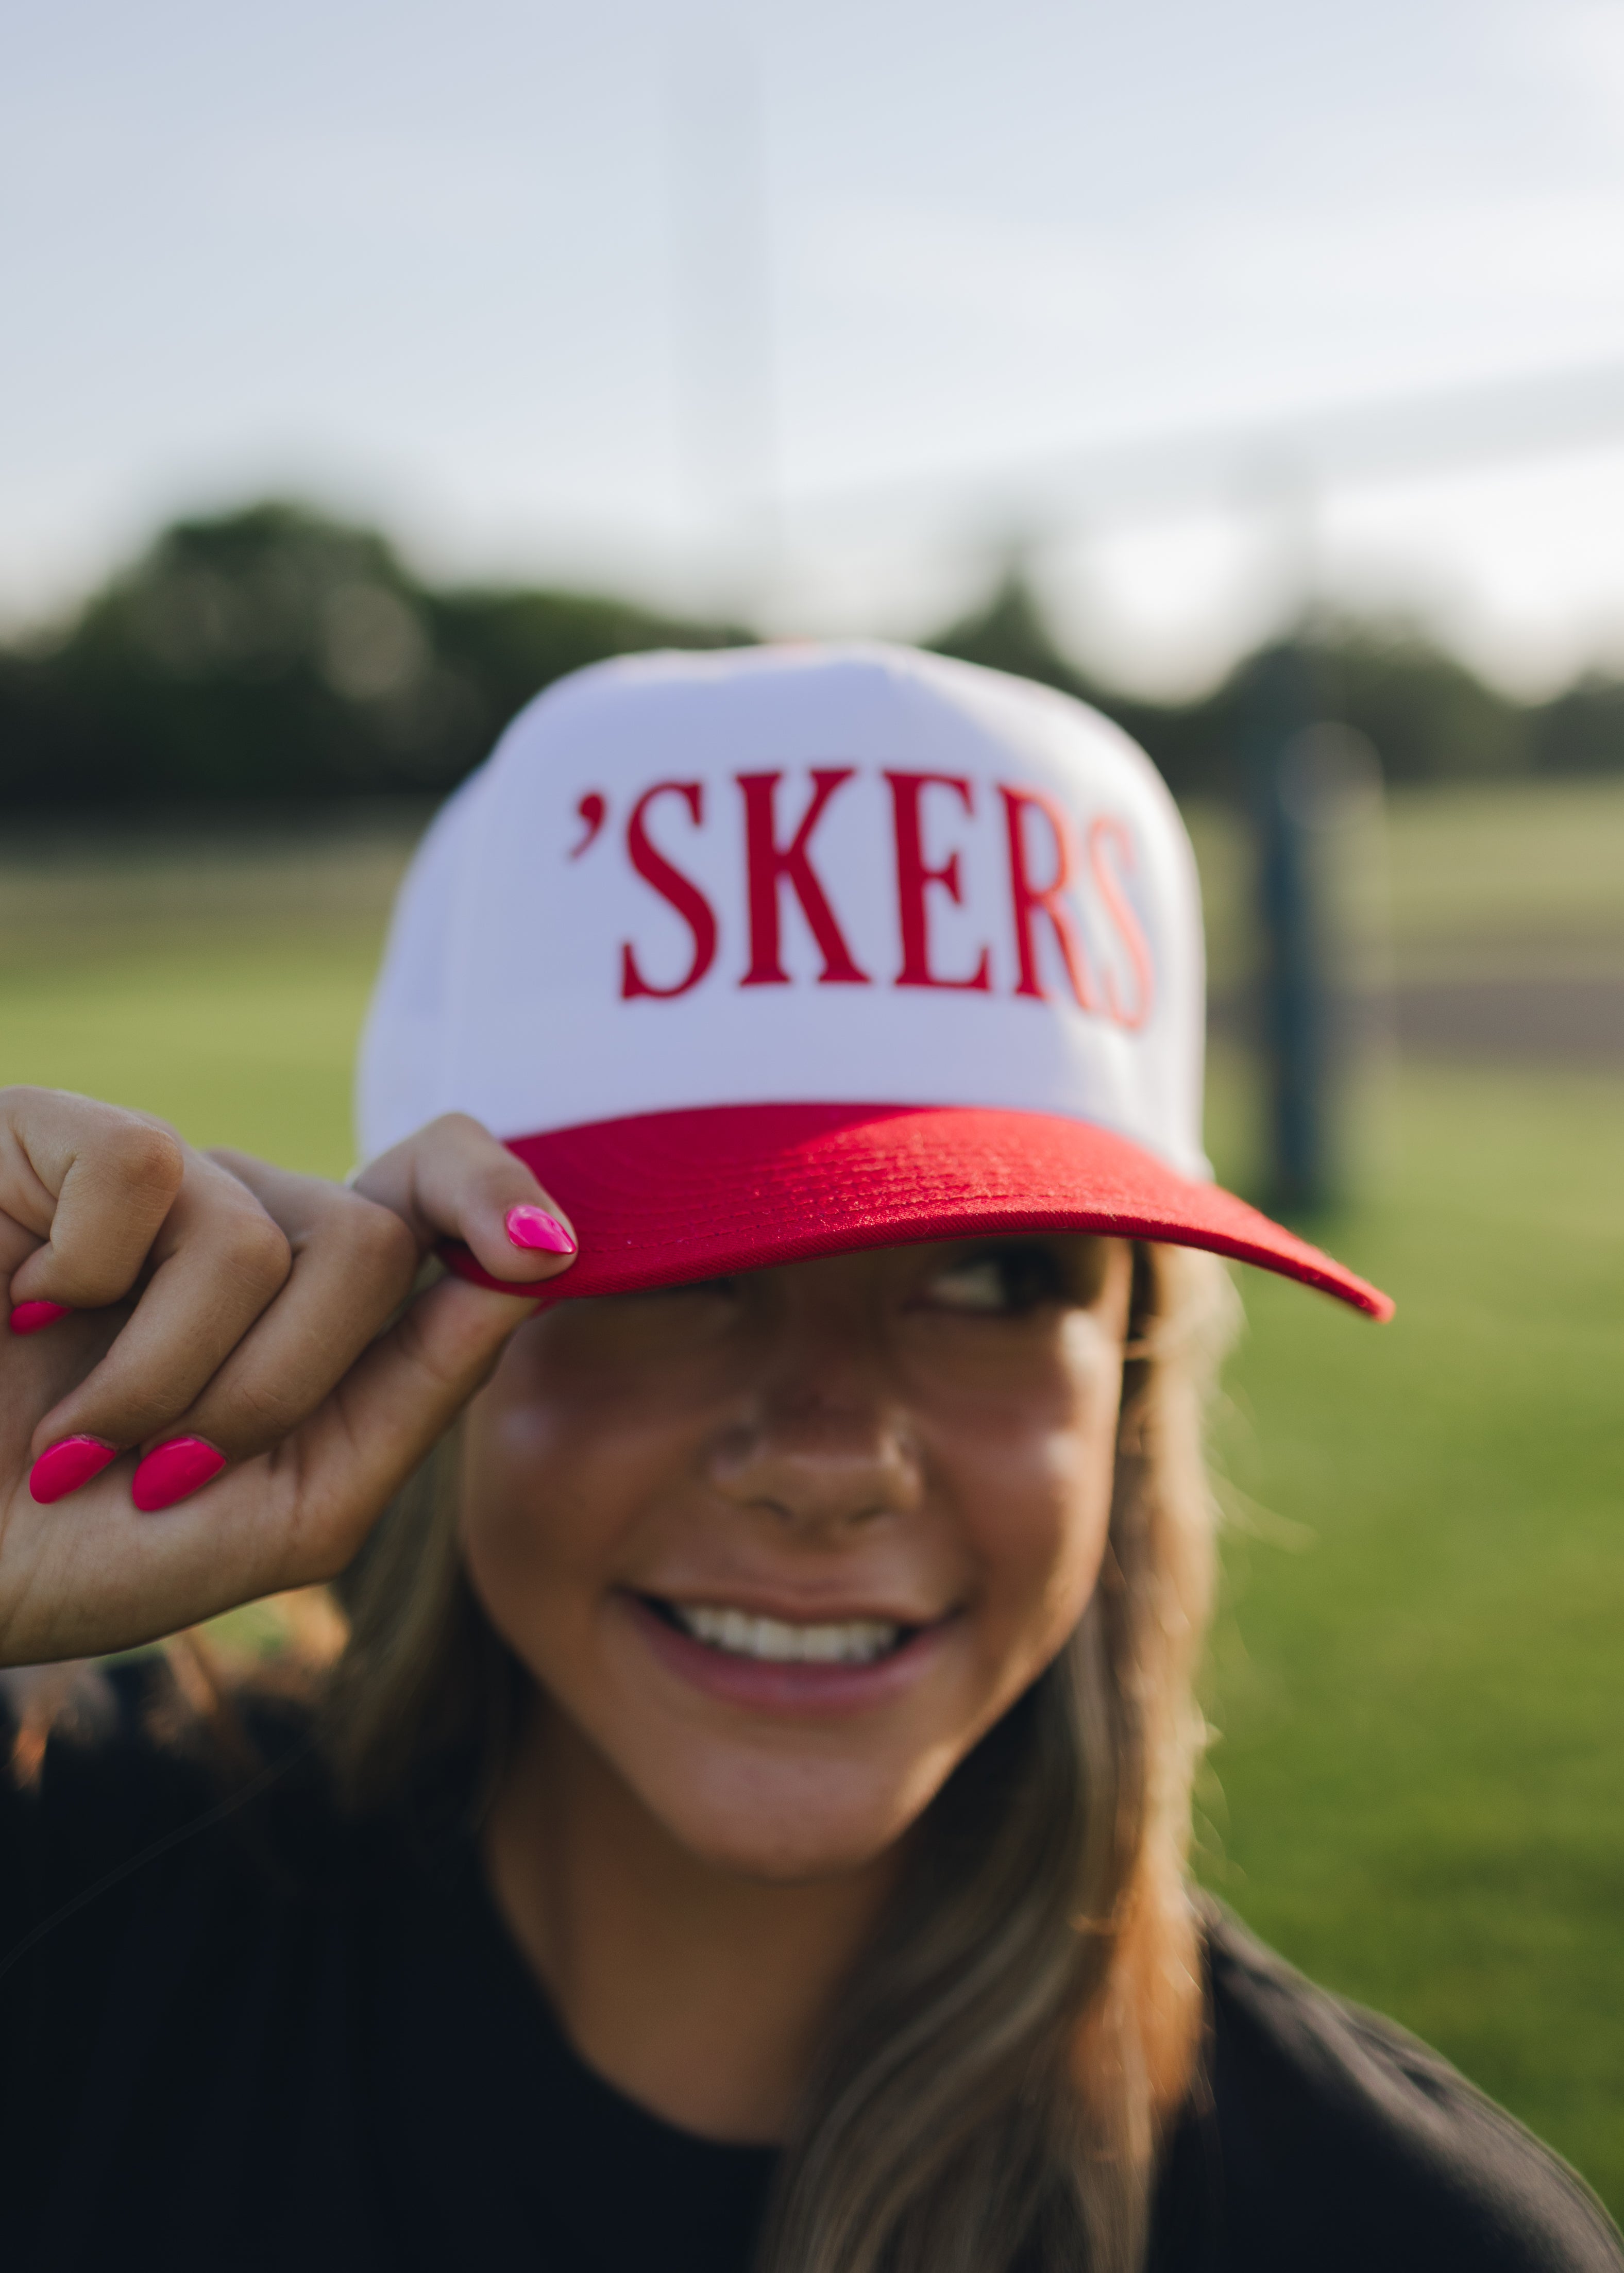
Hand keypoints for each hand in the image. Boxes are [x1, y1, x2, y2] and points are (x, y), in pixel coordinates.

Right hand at [0, 1089, 575, 1666]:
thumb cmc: (71, 1549)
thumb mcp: (282, 1510)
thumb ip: (409, 1399)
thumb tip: (522, 1271)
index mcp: (303, 1304)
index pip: (435, 1192)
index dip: (495, 1196)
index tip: (540, 1247)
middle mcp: (240, 1224)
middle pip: (380, 1242)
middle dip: (289, 1389)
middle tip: (168, 1467)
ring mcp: (146, 1180)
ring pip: (275, 1235)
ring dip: (176, 1382)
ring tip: (75, 1440)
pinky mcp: (48, 1134)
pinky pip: (152, 1176)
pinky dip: (90, 1291)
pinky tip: (21, 1315)